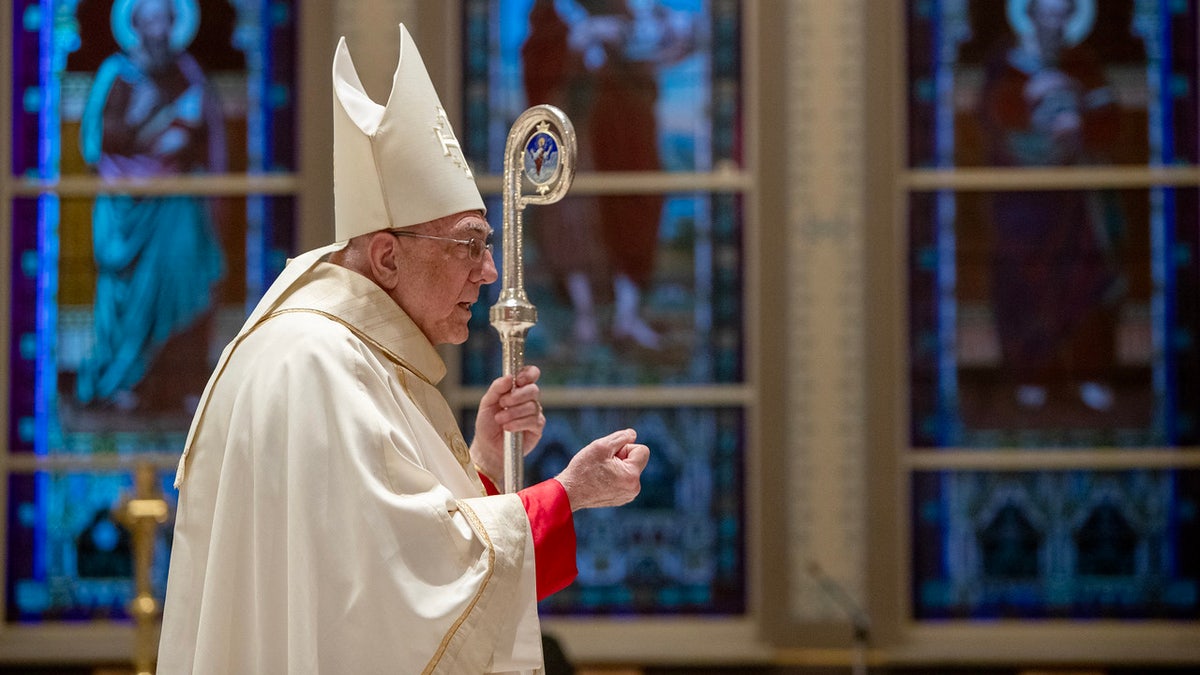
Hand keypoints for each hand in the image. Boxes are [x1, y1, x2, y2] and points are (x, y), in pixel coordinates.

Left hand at [470, 365, 544, 481]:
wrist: (487, 447)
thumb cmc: (487, 424)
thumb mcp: (487, 403)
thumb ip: (497, 388)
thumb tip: (508, 377)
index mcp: (517, 389)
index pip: (531, 374)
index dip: (528, 374)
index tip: (517, 380)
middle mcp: (528, 400)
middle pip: (533, 389)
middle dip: (517, 396)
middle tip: (503, 403)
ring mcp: (535, 414)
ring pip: (532, 406)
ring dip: (513, 412)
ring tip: (500, 420)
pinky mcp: (537, 428)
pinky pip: (533, 421)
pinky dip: (518, 423)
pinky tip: (508, 428)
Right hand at [555, 429, 649, 510]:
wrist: (569, 492)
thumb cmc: (583, 469)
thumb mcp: (601, 446)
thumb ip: (621, 437)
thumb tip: (633, 435)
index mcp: (632, 476)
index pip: (642, 450)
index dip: (626, 448)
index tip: (610, 456)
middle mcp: (634, 489)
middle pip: (636, 460)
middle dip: (622, 457)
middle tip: (603, 464)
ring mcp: (628, 496)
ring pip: (629, 469)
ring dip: (618, 467)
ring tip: (600, 472)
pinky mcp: (622, 498)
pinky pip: (624, 480)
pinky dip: (615, 476)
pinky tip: (600, 480)